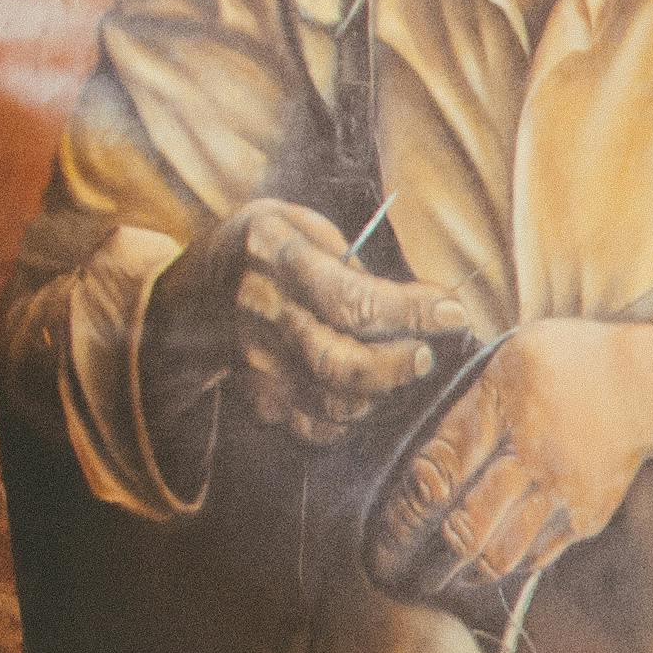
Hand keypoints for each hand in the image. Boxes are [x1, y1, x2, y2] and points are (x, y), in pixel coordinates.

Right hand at [143, 199, 468, 453]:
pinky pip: (317, 428)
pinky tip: (365, 394)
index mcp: (274, 255)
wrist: (200, 286)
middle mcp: (260, 313)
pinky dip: (352, 419)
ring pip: (334, 404)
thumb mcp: (304, 224)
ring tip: (394, 368)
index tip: (452, 315)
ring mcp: (254, 361)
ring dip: (381, 394)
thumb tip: (427, 306)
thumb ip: (356, 262)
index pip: (351, 301)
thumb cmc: (273, 249)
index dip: (411, 314)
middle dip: (398, 365)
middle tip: (424, 354)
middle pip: (341, 364)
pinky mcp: (258, 398)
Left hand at [365, 320, 652, 609]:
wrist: (648, 387)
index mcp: (506, 416)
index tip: (381, 532)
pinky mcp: (586, 518)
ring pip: (503, 554)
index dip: (404, 512)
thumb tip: (420, 459)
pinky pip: (538, 558)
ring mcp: (564, 497)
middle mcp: (535, 463)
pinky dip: (506, 567)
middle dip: (424, 554)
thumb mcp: (508, 364)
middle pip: (467, 529)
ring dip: (464, 571)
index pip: (440, 475)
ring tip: (439, 576)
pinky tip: (486, 565)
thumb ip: (464, 409)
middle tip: (395, 567)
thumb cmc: (567, 364)